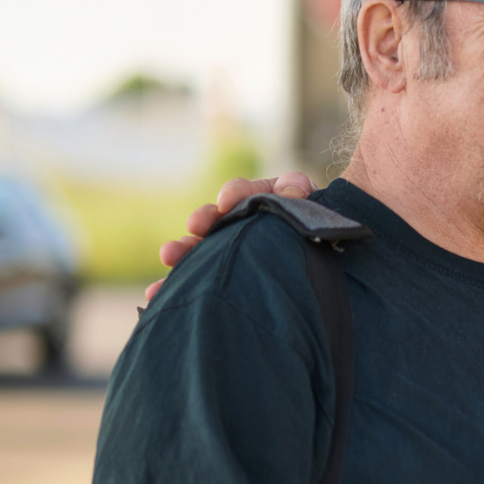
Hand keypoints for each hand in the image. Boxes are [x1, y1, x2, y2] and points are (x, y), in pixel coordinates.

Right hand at [144, 172, 317, 301]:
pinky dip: (174, 286)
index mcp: (263, 203)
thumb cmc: (318, 234)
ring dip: (182, 252)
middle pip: (215, 220)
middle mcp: (240, 226)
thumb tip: (293, 189)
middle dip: (204, 222)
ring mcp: (230, 251)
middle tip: (196, 227)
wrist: (329, 267)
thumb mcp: (310, 207)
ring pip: (200, 250)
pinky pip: (196, 280)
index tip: (229, 202)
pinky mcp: (224, 279)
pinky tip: (154, 295)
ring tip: (169, 256)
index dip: (237, 194)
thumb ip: (297, 193)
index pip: (245, 193)